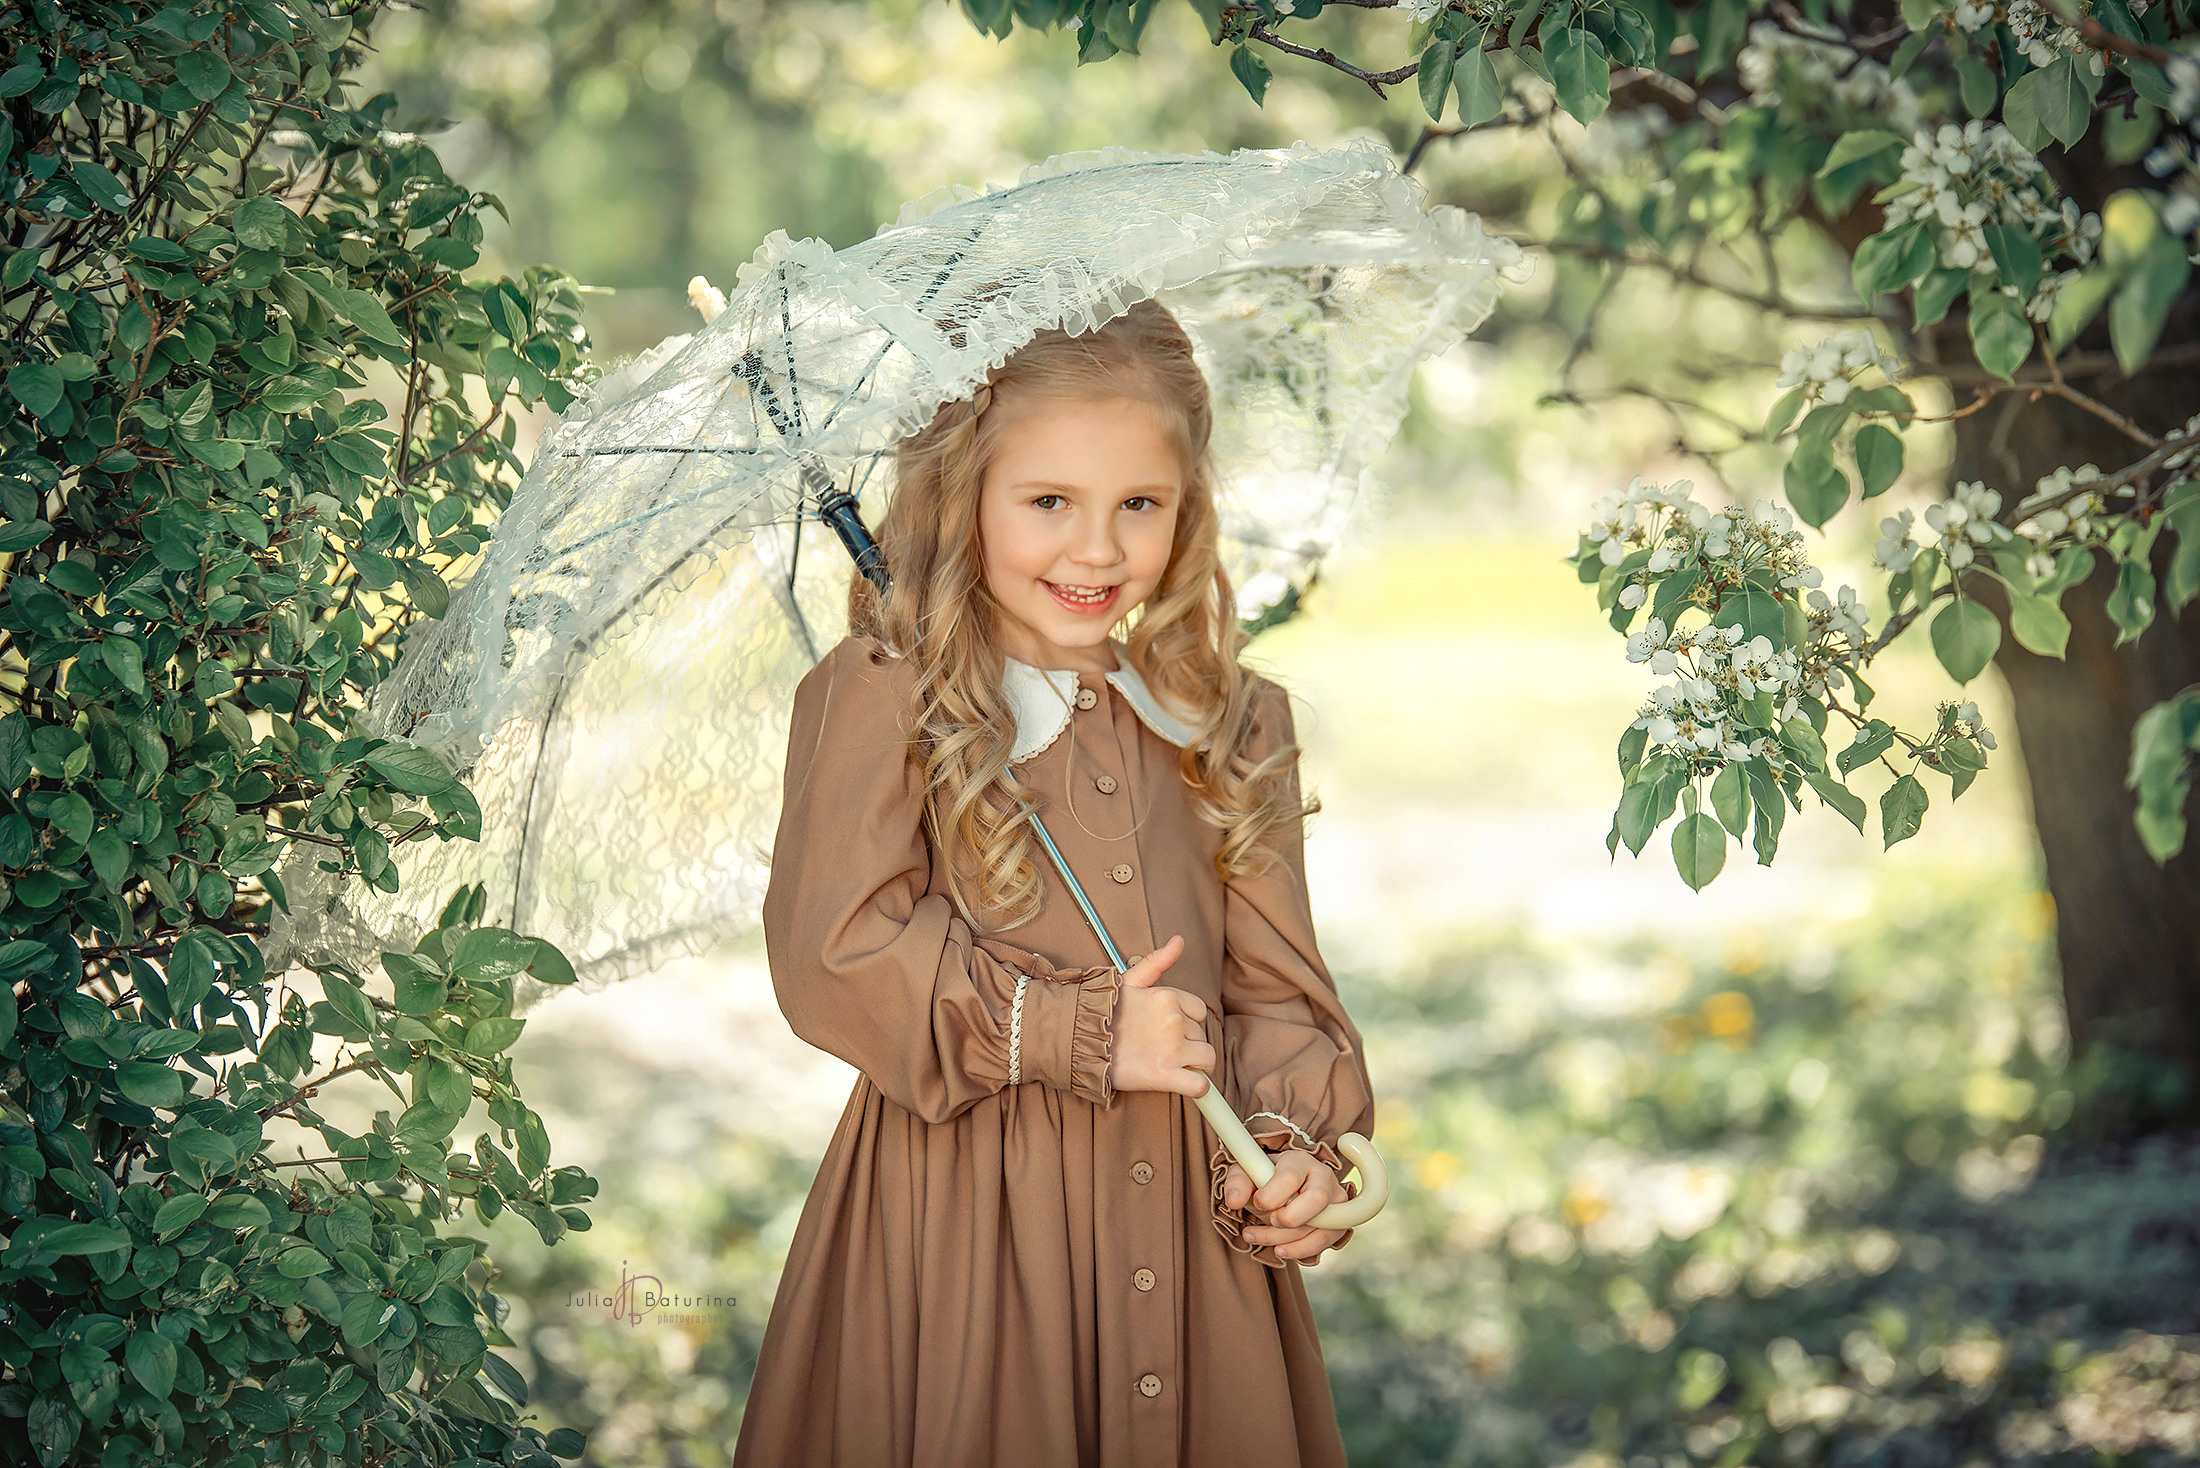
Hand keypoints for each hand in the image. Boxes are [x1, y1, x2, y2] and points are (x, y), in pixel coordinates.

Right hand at [1105, 936, 1214, 1098]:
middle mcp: (1174, 1021)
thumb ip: (1158, 961)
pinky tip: (1184, 1083)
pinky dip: (1197, 1088)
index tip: (1168, 1029)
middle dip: (1186, 1043)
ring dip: (1194, 1064)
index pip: (1199, 1012)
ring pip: (1206, 1058)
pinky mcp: (1165, 1076)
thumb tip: (1179, 940)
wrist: (1077, 1040)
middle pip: (1201, 1036)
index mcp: (1168, 997)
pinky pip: (1199, 1085)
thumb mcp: (1129, 980)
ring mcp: (1172, 1050)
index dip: (1186, 1022)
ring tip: (1170, 1064)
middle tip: (1160, 1048)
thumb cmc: (1102, 1011)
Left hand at [1220, 1149, 1348, 1265]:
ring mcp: (1335, 1199)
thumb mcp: (1246, 1173)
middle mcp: (1323, 1176)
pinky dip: (1300, 1250)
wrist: (1284, 1188)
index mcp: (1299, 1160)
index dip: (1269, 1196)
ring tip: (1256, 1237)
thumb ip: (1237, 1182)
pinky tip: (1279, 1249)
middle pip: (1316, 1200)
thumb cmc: (1265, 1179)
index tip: (1256, 1202)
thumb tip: (1233, 1201)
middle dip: (1287, 1218)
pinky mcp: (1338, 1221)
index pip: (1290, 1178)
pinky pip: (1325, 1242)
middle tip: (1269, 1219)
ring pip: (1319, 1226)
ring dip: (1284, 1239)